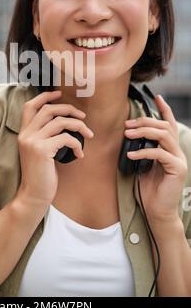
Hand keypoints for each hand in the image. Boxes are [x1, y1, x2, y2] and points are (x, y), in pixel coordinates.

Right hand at [17, 90, 93, 205]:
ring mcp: (33, 142)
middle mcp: (26, 134)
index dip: (45, 96)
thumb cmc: (41, 174)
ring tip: (88, 134)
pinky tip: (80, 154)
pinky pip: (66, 138)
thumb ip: (45, 136)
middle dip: (68, 109)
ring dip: (78, 126)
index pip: (30, 106)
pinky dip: (77, 144)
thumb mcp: (40, 151)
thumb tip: (65, 122)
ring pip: (60, 122)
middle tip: (82, 117)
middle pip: (49, 109)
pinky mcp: (42, 150)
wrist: (33, 195)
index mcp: (24, 133)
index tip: (59, 94)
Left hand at [124, 95, 187, 224]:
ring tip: (127, 135)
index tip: (156, 96)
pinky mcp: (177, 169)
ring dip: (144, 132)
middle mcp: (177, 151)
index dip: (164, 109)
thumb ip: (141, 149)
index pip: (169, 124)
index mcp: (169, 148)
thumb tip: (128, 134)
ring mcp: (179, 159)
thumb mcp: (142, 164)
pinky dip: (143, 152)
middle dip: (145, 122)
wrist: (157, 211)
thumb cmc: (148, 188)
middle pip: (164, 126)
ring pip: (164, 136)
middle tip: (127, 125)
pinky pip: (160, 154)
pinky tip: (130, 155)